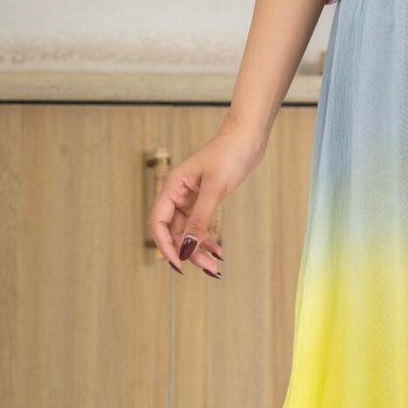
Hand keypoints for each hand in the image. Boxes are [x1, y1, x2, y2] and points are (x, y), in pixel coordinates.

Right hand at [148, 121, 263, 275]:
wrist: (248, 137)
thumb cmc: (229, 155)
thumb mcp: (215, 189)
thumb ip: (200, 220)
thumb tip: (187, 249)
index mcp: (172, 187)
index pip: (159, 223)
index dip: (166, 246)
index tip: (180, 264)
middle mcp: (178, 194)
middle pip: (175, 231)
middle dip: (188, 252)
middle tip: (209, 270)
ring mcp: (191, 198)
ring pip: (189, 232)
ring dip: (200, 250)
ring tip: (215, 267)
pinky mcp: (206, 199)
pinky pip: (201, 225)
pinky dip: (208, 240)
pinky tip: (219, 252)